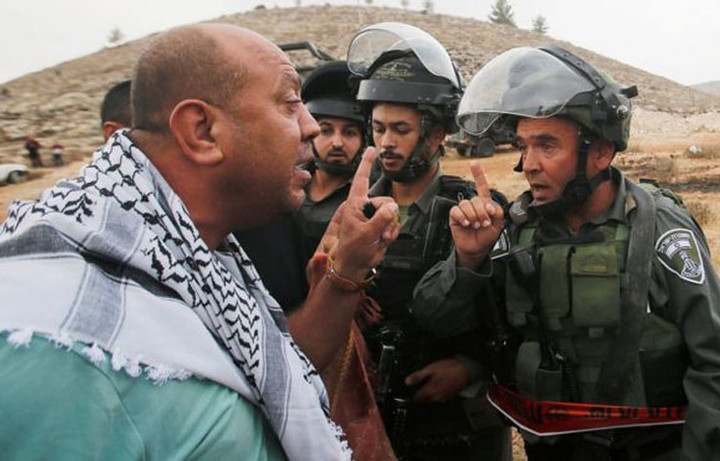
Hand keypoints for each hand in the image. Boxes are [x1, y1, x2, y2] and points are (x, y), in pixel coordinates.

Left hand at [316, 147, 399, 281]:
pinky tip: (384, 240)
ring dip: (390, 227)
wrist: (356, 266)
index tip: (372, 149)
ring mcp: (374, 217)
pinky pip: (395, 223)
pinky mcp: (382, 226)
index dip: (367, 164)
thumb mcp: (366, 233)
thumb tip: (393, 207)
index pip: (361, 179)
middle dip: (387, 216)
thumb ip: (381, 219)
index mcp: (355, 204)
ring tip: (380, 238)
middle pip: (386, 200)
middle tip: (379, 231)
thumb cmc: (353, 250)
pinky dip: (393, 232)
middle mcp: (365, 207)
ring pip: (393, 212)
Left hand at [405, 358, 468, 402]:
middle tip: (419, 387)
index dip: (411, 397)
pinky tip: (439, 386)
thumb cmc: (449, 368)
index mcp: (430, 390)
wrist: (465, 370)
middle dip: (420, 396)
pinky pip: (439, 398)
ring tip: (430, 384)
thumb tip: (407, 381)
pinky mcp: (449, 397)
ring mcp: (443, 398)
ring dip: (429, 395)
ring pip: (431, 399)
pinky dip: (437, 394)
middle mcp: (436, 397)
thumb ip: (418, 376)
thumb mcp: (430, 368)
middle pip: (423, 400)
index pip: (416, 399)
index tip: (408, 395)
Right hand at [450, 161, 503, 269]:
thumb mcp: (498, 223)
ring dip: (473, 216)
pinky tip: (466, 223)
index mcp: (484, 203)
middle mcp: (473, 204)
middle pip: (476, 199)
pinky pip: (456, 211)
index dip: (478, 174)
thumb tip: (488, 206)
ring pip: (466, 204)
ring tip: (476, 225)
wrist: (477, 249)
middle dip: (482, 212)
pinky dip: (462, 217)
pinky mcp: (455, 216)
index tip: (474, 163)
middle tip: (484, 223)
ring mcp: (463, 210)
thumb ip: (497, 211)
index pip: (481, 186)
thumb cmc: (487, 236)